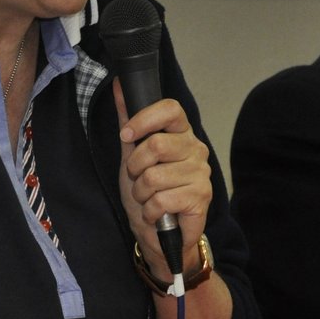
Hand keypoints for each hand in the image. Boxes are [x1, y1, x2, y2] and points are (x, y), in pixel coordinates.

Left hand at [114, 80, 212, 276]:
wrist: (160, 234)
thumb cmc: (148, 192)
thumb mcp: (131, 154)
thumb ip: (128, 120)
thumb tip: (118, 84)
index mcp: (181, 134)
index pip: (170, 109)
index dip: (144, 119)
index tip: (126, 136)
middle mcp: (196, 149)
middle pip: (156, 144)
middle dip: (135, 167)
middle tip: (138, 178)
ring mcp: (201, 173)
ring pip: (154, 176)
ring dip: (141, 193)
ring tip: (147, 198)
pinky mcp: (201, 198)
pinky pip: (161, 199)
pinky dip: (150, 211)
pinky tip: (157, 213)